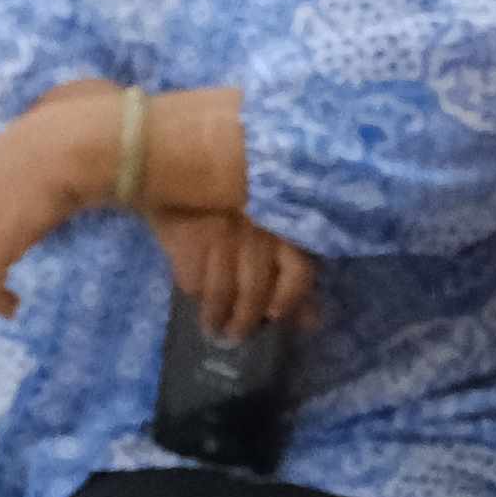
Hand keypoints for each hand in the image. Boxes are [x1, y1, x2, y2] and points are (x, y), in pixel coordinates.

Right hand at [156, 209, 321, 341]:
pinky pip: (193, 282)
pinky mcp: (189, 242)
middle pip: (256, 292)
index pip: (299, 274)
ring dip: (216, 318)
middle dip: (246, 321)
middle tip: (238, 334)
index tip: (276, 316)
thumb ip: (294, 269)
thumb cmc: (239, 194)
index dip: (290, 300)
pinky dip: (195, 293)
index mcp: (285, 225)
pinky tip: (194, 297)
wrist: (185, 161)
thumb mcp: (274, 224)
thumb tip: (310, 320)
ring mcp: (222, 238)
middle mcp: (259, 232)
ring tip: (214, 328)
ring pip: (222, 293)